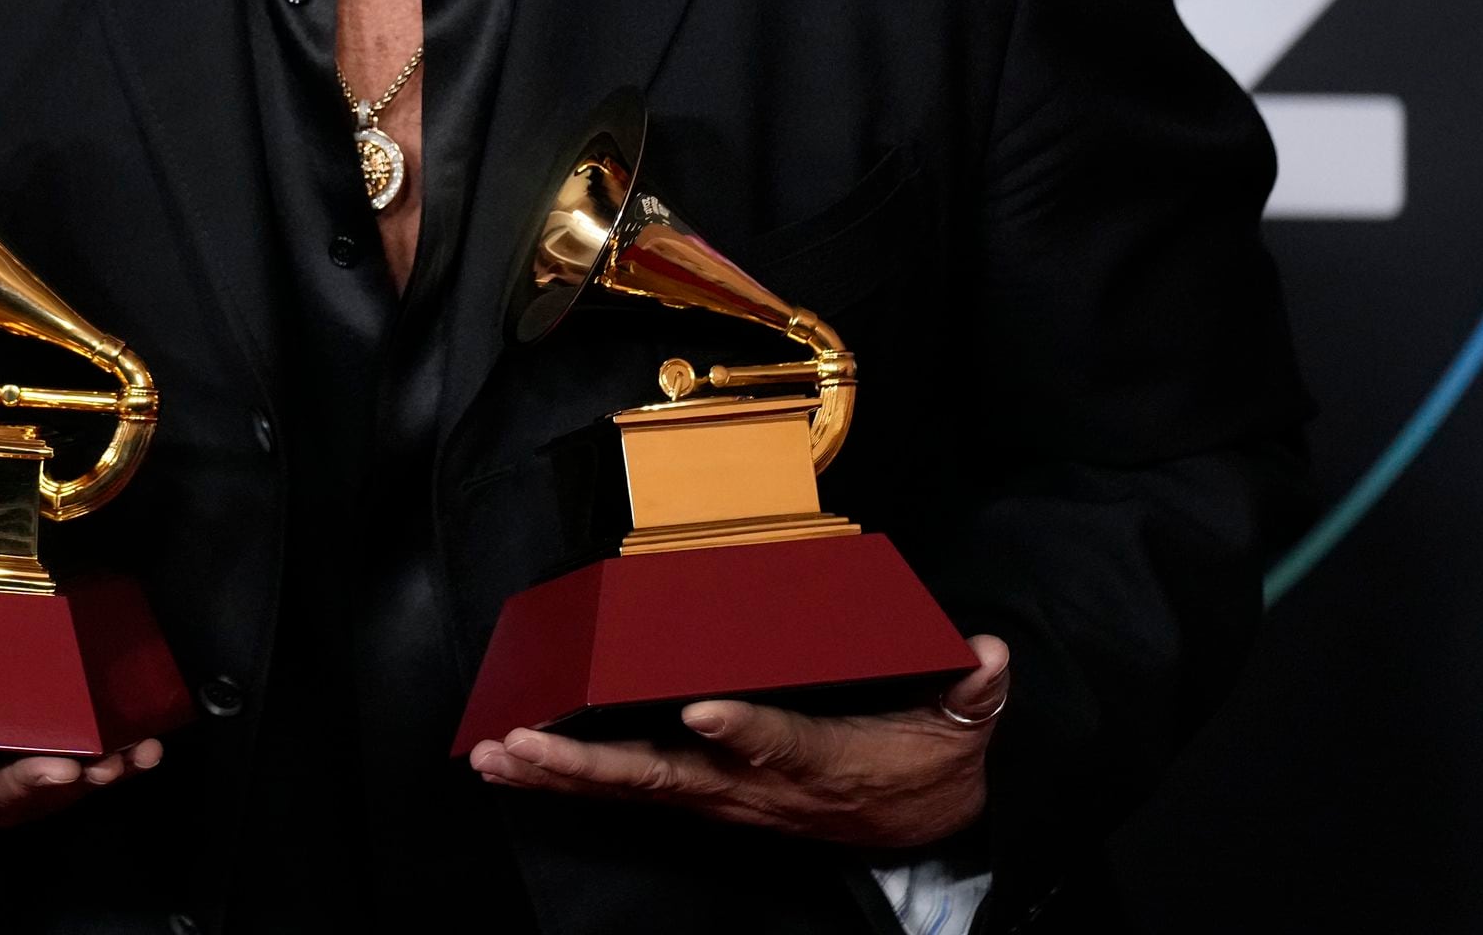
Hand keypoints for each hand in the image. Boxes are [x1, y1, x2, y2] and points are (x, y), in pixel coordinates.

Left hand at [466, 634, 1009, 852]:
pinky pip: (629, 793)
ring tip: (495, 755)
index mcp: (820, 762)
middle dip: (589, 763)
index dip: (740, 729)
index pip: (778, 742)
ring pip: (633, 789)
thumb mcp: (964, 725)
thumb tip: (987, 652)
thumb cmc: (930, 760)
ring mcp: (726, 798)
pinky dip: (569, 781)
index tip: (701, 708)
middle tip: (523, 744)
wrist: (924, 828)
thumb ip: (971, 689)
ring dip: (559, 774)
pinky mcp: (707, 798)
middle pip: (667, 777)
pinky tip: (516, 765)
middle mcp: (758, 789)